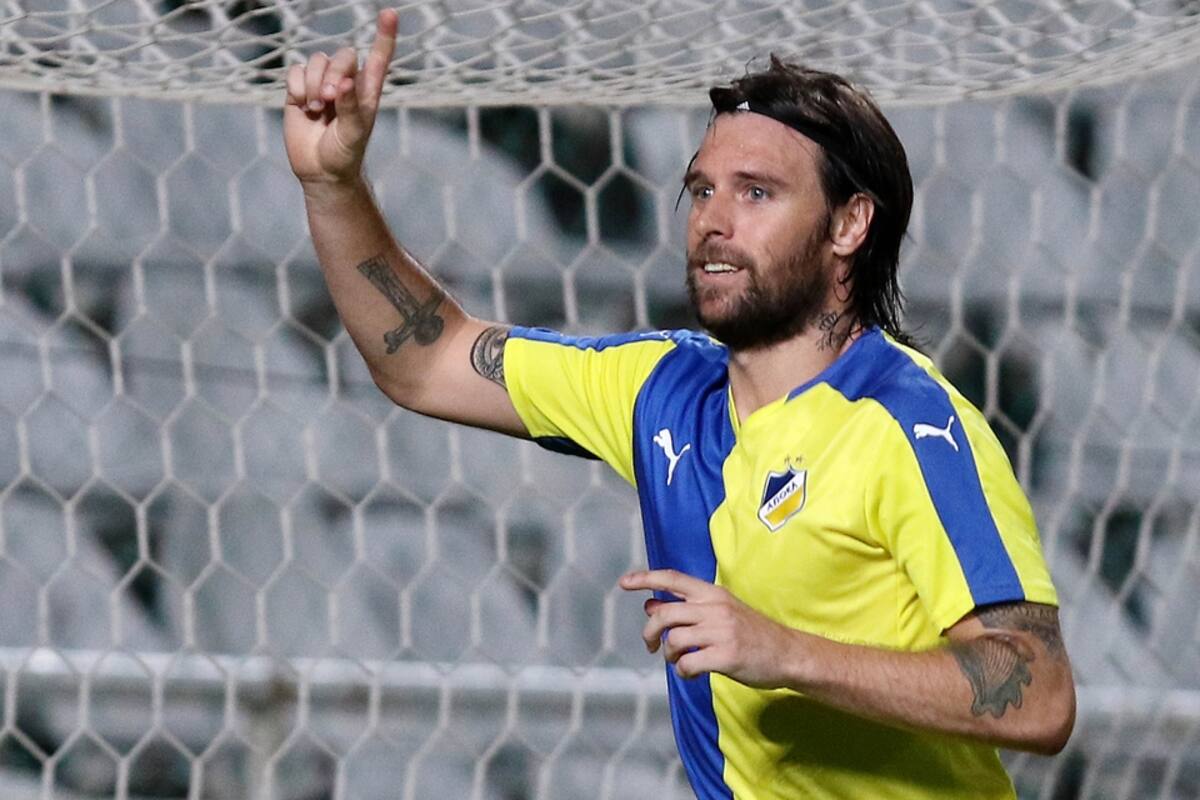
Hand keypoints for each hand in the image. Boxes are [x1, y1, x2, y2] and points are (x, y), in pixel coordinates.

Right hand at [283, 8, 397, 184]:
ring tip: (316, 108)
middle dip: (333, 73)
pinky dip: (297, 86)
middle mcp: (346, 82)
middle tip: (330, 99)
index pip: (378, 57)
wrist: (320, 170)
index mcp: (367, 91)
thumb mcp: (353, 134)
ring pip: (316, 60)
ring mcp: (322, 83)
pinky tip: (303, 105)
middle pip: (342, 55)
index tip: (390, 14)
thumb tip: (345, 82)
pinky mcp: (299, 89)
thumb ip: (351, 107)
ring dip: (314, 83)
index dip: (384, 36)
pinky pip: (295, 70)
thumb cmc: (345, 154)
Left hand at [619, 569, 801, 687]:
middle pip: (664, 614)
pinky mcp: (726, 656)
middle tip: (651, 646)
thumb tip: (649, 605)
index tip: (624, 583)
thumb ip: (687, 608)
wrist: (788, 653)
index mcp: (712, 593)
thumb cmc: (752, 633)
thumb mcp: (720, 612)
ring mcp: (721, 631)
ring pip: (674, 640)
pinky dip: (683, 672)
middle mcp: (715, 608)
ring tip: (680, 661)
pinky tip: (692, 673)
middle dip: (649, 632)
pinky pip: (687, 664)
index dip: (645, 578)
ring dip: (669, 655)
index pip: (672, 579)